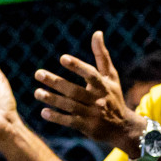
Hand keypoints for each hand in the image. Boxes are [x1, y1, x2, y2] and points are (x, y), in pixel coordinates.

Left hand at [32, 31, 144, 152]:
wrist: (123, 128)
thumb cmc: (113, 97)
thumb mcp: (111, 76)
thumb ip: (102, 55)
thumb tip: (97, 32)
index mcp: (103, 86)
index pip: (90, 74)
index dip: (77, 66)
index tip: (62, 58)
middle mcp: (97, 100)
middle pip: (74, 90)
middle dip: (56, 82)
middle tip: (38, 73)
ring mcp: (92, 115)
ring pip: (70, 106)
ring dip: (52, 99)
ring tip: (37, 92)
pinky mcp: (87, 127)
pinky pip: (70, 122)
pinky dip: (57, 118)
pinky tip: (44, 112)